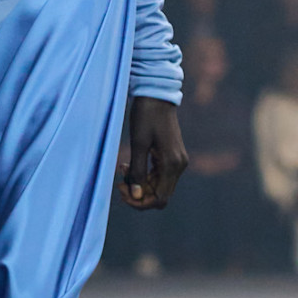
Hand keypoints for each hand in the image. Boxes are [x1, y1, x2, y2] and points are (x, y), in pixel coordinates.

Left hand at [118, 96, 187, 210]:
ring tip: (122, 170)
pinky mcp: (172, 156)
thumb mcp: (138, 144)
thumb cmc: (146, 116)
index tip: (122, 192)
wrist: (156, 95)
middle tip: (119, 183)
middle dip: (139, 193)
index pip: (160, 199)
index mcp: (172, 164)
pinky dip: (144, 175)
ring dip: (140, 183)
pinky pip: (158, 174)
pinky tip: (128, 165)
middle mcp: (178, 165)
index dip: (140, 202)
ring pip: (158, 186)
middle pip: (160, 194)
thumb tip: (136, 196)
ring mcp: (177, 161)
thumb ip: (137, 171)